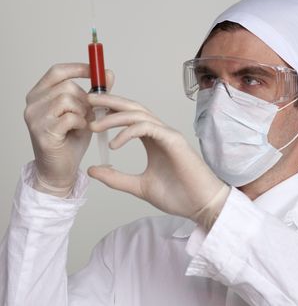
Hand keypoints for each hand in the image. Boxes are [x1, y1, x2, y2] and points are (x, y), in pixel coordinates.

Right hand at [24, 63, 113, 196]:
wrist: (60, 169)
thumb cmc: (71, 140)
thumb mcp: (84, 112)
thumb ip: (94, 93)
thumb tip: (108, 73)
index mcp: (39, 95)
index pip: (57, 71)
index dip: (79, 68)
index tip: (98, 71)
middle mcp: (32, 103)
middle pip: (67, 86)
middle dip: (85, 100)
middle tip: (89, 114)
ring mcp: (35, 118)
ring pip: (68, 100)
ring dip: (83, 113)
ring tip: (82, 124)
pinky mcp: (42, 132)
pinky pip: (70, 118)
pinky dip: (81, 123)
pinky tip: (78, 131)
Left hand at [87, 94, 228, 225]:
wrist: (201, 206)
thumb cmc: (178, 196)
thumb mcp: (139, 187)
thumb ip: (116, 178)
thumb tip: (92, 170)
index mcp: (152, 140)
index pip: (129, 117)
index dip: (109, 111)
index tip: (89, 112)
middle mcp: (160, 133)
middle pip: (132, 108)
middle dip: (109, 101)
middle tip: (87, 99)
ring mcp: (168, 135)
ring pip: (138, 114)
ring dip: (114, 117)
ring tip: (94, 126)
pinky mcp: (174, 141)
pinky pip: (148, 127)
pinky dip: (128, 132)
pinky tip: (114, 143)